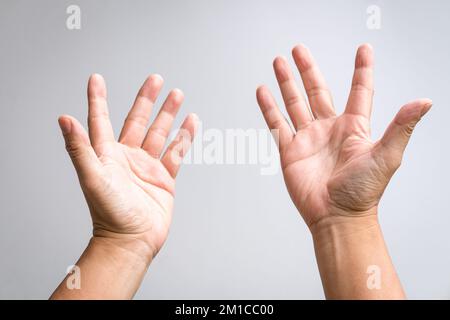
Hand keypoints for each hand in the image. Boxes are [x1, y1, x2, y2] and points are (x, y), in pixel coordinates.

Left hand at [58, 74, 197, 259]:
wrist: (132, 239)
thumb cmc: (109, 213)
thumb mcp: (93, 177)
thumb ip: (80, 147)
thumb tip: (64, 119)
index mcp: (107, 154)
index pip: (101, 120)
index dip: (98, 99)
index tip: (96, 79)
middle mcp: (127, 157)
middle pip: (137, 120)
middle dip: (146, 99)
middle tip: (155, 79)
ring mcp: (147, 166)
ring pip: (159, 132)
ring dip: (168, 113)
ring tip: (177, 95)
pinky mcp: (164, 177)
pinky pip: (176, 151)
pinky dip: (184, 136)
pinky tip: (190, 122)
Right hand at [257, 44, 431, 227]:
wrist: (337, 216)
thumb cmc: (363, 191)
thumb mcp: (387, 155)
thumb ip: (401, 127)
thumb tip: (425, 101)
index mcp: (353, 127)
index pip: (358, 91)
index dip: (361, 69)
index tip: (363, 49)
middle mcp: (329, 129)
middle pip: (316, 91)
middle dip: (307, 69)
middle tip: (298, 50)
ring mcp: (308, 139)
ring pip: (294, 103)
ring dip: (286, 83)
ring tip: (279, 62)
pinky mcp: (290, 151)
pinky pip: (277, 124)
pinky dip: (268, 108)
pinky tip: (263, 91)